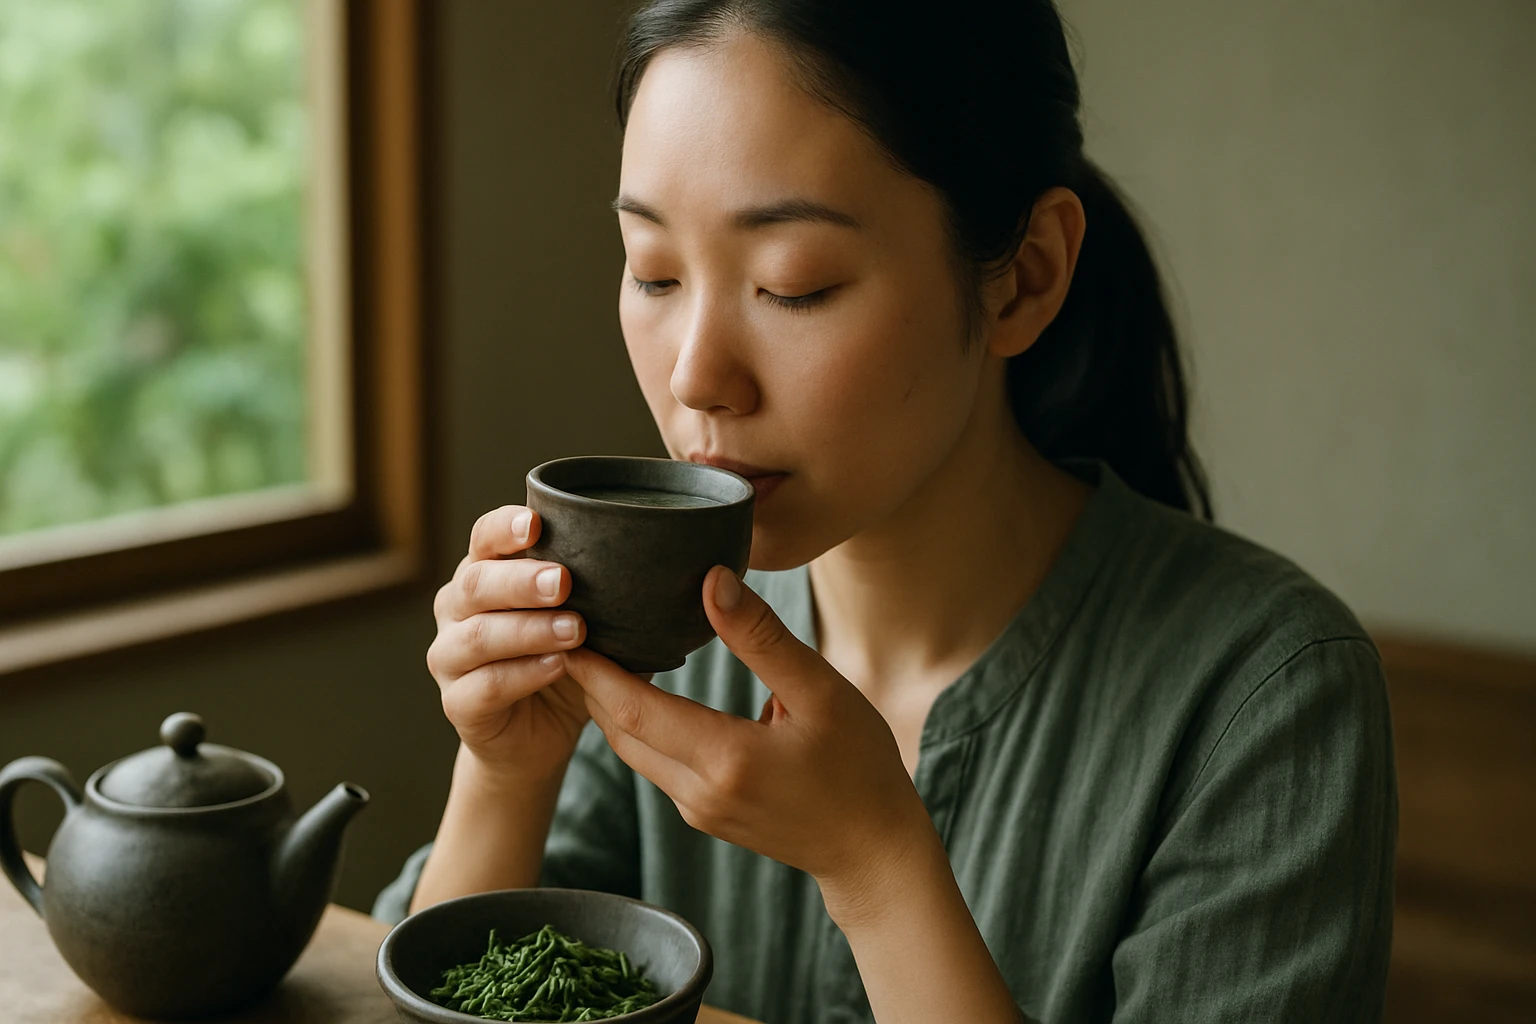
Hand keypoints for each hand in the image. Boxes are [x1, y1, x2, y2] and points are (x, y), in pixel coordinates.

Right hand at [427, 505, 590, 777]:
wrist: (536, 737)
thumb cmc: (564, 661)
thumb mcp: (587, 620)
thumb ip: (605, 592)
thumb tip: (661, 566)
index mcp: (484, 573)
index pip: (483, 538)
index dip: (504, 528)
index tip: (536, 524)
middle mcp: (456, 609)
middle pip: (476, 583)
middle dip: (521, 581)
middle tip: (564, 582)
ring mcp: (449, 657)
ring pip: (478, 635)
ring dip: (529, 629)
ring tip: (574, 630)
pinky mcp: (458, 703)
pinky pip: (485, 686)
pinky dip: (524, 674)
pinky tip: (556, 666)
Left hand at [561, 566, 932, 910]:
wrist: (872, 850)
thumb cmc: (858, 766)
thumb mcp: (821, 691)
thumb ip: (761, 637)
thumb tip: (711, 580)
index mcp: (724, 759)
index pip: (633, 708)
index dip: (593, 667)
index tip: (567, 625)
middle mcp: (698, 791)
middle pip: (619, 729)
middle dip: (590, 679)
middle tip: (572, 624)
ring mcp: (697, 809)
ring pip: (632, 748)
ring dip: (611, 703)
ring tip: (601, 647)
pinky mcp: (704, 814)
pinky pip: (654, 762)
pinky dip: (639, 724)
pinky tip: (644, 688)